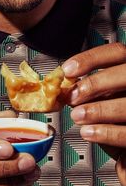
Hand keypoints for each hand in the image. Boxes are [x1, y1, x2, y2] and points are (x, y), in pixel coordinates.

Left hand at [62, 43, 125, 185]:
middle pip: (124, 74)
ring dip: (97, 110)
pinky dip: (106, 133)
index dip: (90, 59)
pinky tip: (88, 132)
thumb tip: (66, 87)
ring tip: (77, 116)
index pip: (116, 52)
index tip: (68, 70)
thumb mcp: (105, 97)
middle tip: (72, 96)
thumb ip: (90, 90)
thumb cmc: (117, 114)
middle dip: (94, 84)